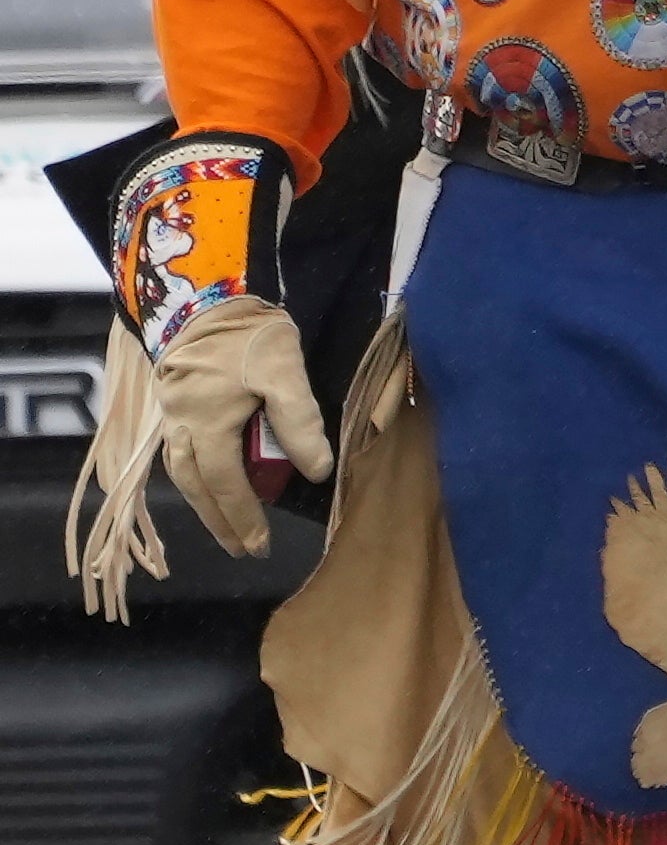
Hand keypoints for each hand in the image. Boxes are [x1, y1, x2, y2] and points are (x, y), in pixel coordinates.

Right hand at [153, 301, 330, 558]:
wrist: (204, 295)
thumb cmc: (248, 334)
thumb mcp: (284, 372)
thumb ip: (299, 422)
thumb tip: (317, 471)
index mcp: (206, 424)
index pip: (225, 484)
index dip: (242, 517)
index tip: (257, 545)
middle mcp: (181, 426)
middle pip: (197, 487)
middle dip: (219, 521)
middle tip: (241, 549)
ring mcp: (172, 414)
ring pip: (182, 472)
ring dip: (203, 503)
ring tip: (224, 526)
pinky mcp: (172, 402)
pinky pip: (176, 452)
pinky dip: (191, 475)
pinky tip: (205, 483)